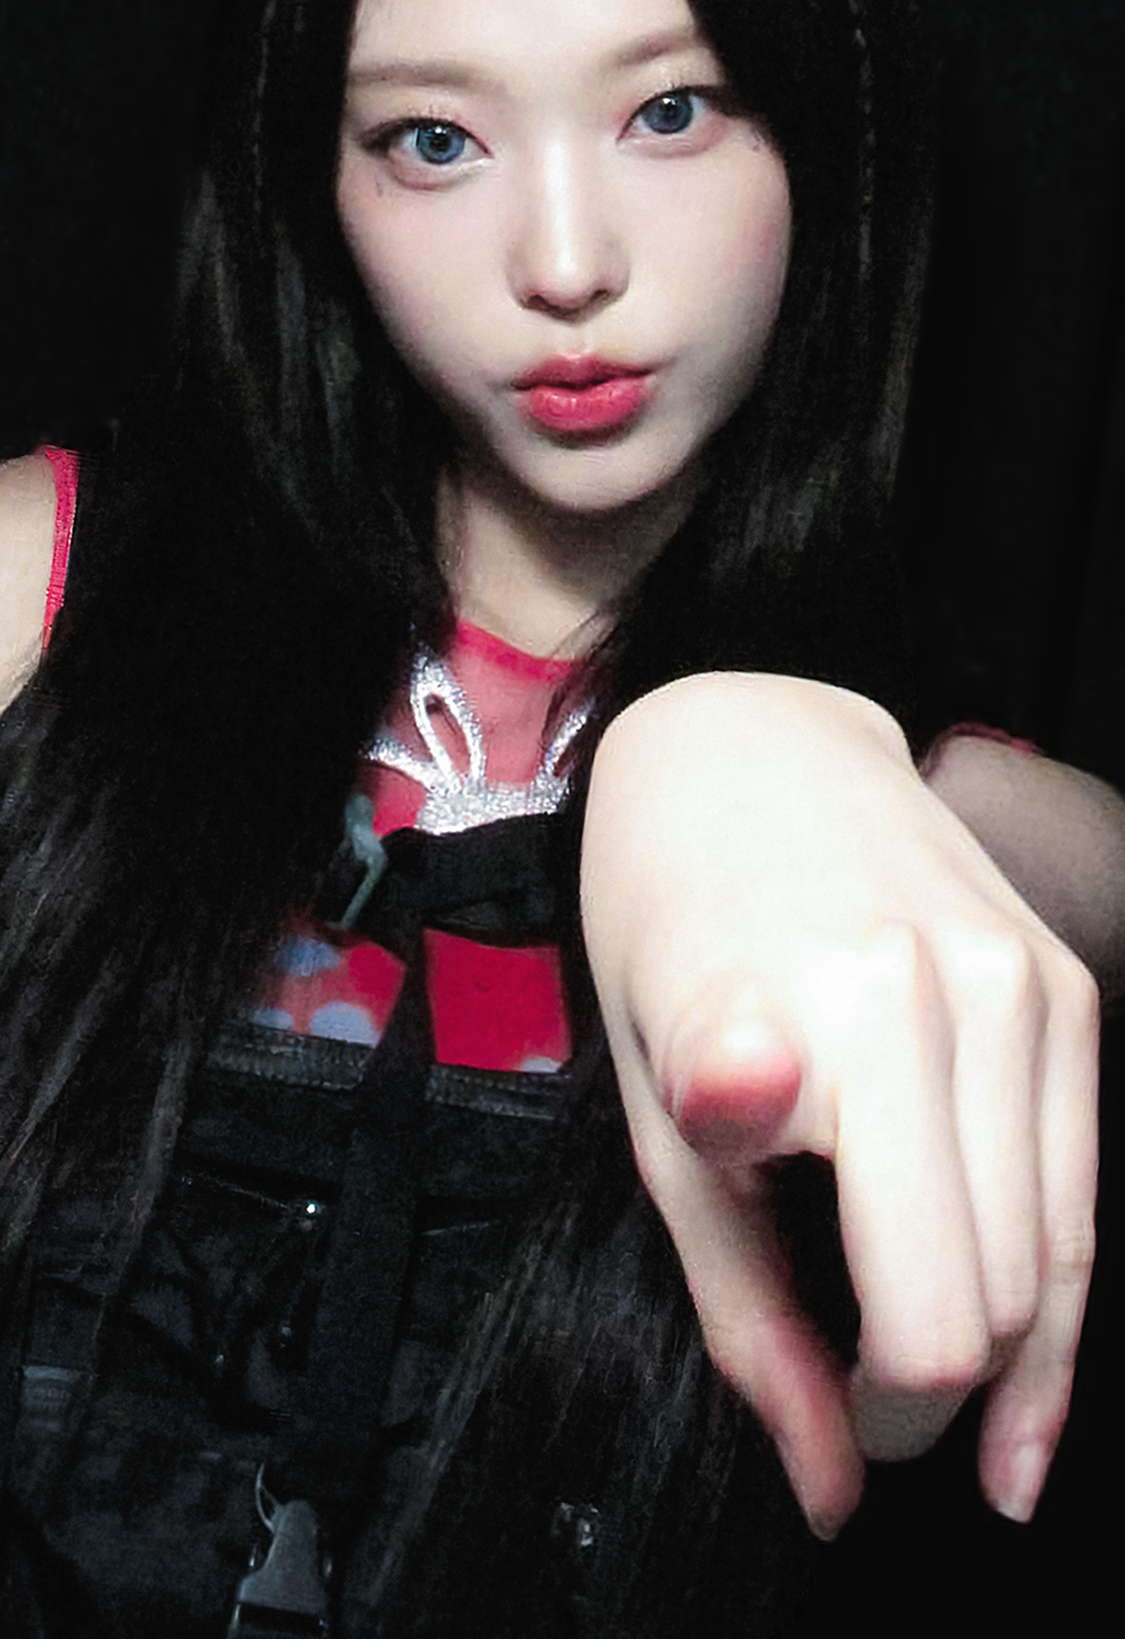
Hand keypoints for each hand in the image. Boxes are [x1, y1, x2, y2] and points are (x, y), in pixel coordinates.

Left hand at [580, 674, 1098, 1538]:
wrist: (743, 749)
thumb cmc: (665, 927)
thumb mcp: (655, 1128)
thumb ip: (744, 1312)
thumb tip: (830, 1483)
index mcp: (823, 1032)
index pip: (922, 1319)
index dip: (879, 1413)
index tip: (836, 1410)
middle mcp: (946, 999)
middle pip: (1002, 1303)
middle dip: (936, 1394)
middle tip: (862, 1400)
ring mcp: (1024, 983)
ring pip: (1062, 1260)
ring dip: (1005, 1349)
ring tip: (923, 1374)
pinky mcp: (1066, 982)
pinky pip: (1085, 1180)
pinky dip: (1052, 1277)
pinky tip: (1012, 1338)